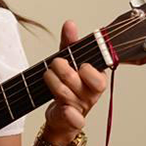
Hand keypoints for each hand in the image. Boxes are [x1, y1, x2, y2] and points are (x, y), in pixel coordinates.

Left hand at [42, 20, 107, 145]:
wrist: (62, 116)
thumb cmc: (69, 86)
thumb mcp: (70, 62)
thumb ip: (70, 43)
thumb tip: (70, 24)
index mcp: (96, 79)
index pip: (98, 76)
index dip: (86, 70)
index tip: (79, 64)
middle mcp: (91, 94)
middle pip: (76, 81)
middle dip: (61, 69)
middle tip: (55, 64)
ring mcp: (82, 107)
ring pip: (66, 94)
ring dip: (52, 82)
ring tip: (47, 75)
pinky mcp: (73, 120)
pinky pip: (75, 119)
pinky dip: (69, 114)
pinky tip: (64, 109)